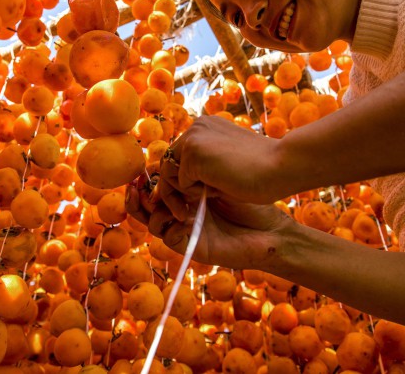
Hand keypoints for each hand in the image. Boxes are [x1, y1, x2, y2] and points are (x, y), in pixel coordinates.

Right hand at [125, 178, 292, 270]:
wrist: (270, 227)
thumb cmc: (251, 195)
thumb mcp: (219, 176)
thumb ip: (195, 168)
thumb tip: (170, 158)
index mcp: (187, 191)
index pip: (157, 184)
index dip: (147, 177)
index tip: (144, 169)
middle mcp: (183, 209)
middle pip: (147, 204)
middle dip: (136, 195)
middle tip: (134, 186)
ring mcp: (185, 228)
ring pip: (152, 221)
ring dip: (152, 210)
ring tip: (159, 201)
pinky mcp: (192, 246)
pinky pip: (168, 237)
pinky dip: (171, 226)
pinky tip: (188, 218)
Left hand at [157, 116, 282, 218]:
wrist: (283, 166)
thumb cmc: (263, 171)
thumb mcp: (226, 163)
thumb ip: (206, 164)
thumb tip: (182, 180)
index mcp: (206, 126)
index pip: (178, 155)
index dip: (181, 179)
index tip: (190, 199)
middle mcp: (196, 126)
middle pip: (168, 163)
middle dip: (175, 190)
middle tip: (185, 212)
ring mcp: (193, 138)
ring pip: (169, 174)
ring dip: (183, 193)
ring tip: (208, 199)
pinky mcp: (193, 153)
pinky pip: (181, 184)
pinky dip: (194, 195)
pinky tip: (217, 192)